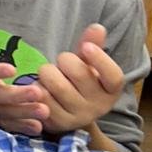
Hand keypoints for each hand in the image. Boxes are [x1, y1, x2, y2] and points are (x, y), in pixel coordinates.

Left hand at [32, 23, 124, 138]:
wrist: (66, 112)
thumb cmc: (78, 82)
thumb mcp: (88, 64)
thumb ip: (92, 46)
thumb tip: (97, 27)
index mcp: (111, 90)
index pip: (113, 76)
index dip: (100, 59)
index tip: (86, 46)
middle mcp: (99, 106)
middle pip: (78, 73)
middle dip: (64, 60)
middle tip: (61, 62)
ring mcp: (78, 117)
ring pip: (56, 84)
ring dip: (47, 72)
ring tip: (49, 75)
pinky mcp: (58, 124)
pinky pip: (42, 97)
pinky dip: (38, 87)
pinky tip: (41, 88)